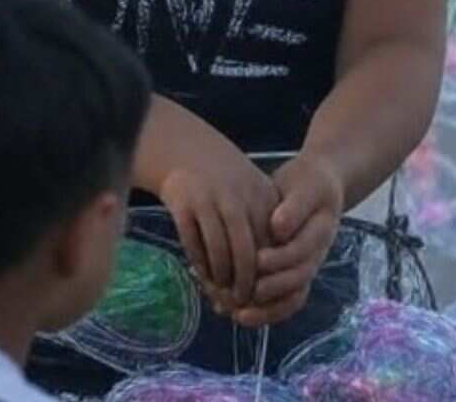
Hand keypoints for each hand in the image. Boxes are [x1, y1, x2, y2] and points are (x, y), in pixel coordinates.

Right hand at [156, 143, 278, 313]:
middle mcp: (239, 198)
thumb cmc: (228, 184)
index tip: (262, 294)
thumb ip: (261, 233)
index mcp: (263, 197)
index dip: (267, 274)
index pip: (270, 245)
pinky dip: (200, 266)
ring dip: (220, 279)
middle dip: (243, 284)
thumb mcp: (254, 198)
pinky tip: (203, 276)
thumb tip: (266, 280)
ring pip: (219, 252)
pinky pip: (194, 245)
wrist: (188, 152)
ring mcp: (210, 200)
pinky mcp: (184, 204)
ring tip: (220, 293)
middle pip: (246, 253)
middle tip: (239, 303)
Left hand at [234, 153, 343, 326]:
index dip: (281, 258)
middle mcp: (315, 256)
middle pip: (298, 279)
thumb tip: (277, 228)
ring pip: (292, 298)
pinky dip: (264, 313)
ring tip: (237, 314)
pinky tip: (239, 316)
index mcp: (320, 233)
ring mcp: (304, 269)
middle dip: (271, 288)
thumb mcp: (306, 187)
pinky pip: (282, 303)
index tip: (257, 259)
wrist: (316, 189)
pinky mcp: (289, 275)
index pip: (303, 251)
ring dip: (267, 310)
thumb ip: (295, 207)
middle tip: (245, 292)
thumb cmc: (309, 186)